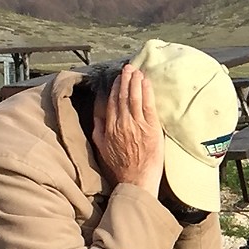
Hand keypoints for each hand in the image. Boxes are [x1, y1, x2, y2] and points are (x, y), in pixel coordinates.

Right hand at [92, 68, 164, 196]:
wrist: (135, 180)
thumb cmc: (120, 167)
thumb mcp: (102, 147)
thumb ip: (99, 128)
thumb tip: (98, 113)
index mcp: (109, 127)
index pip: (112, 102)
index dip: (116, 88)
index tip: (118, 78)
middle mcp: (122, 123)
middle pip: (123, 96)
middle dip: (125, 80)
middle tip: (128, 68)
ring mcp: (137, 125)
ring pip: (135, 97)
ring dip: (135, 81)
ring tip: (137, 70)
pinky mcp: (151, 128)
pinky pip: (148, 105)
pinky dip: (146, 92)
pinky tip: (146, 82)